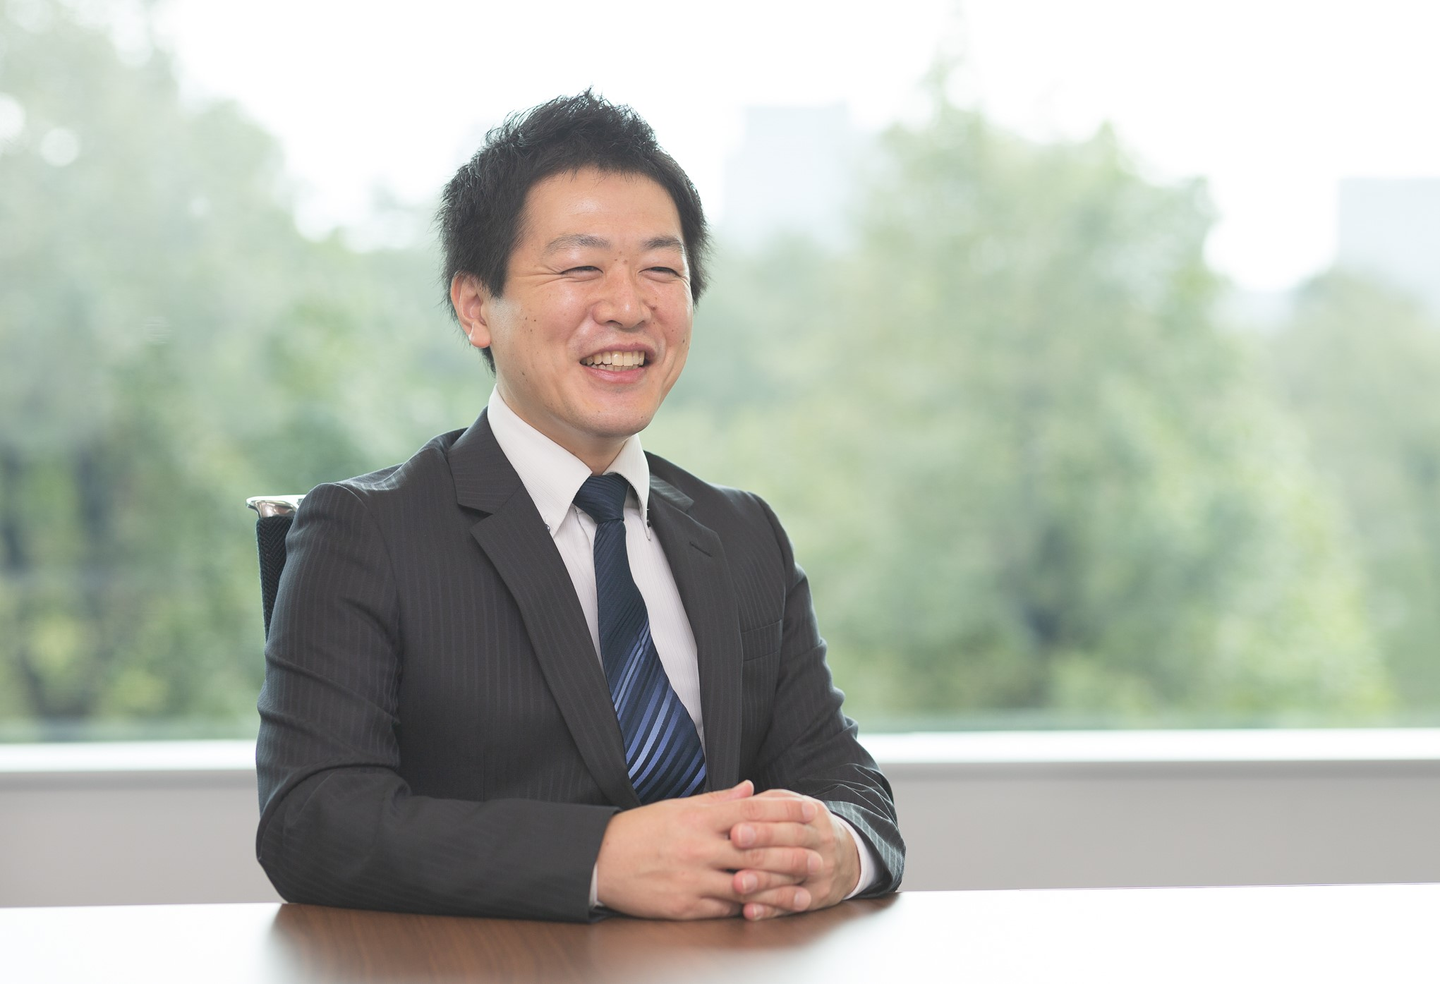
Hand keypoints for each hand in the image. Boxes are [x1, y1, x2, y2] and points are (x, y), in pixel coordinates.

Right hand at [594, 780, 820, 919]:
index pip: (751, 813)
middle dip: (791, 856)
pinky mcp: (684, 906)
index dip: (784, 814)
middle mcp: (698, 847)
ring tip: (805, 894)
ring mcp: (692, 878)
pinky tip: (769, 910)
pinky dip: (748, 909)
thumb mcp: (679, 807)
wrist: (600, 860)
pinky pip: (723, 908)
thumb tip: (751, 789)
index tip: (810, 814)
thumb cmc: (641, 830)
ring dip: (778, 891)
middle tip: (819, 860)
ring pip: (745, 886)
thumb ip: (718, 800)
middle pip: (755, 852)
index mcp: (698, 818)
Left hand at [729, 789, 859, 920]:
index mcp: (813, 814)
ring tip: (737, 883)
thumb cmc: (808, 829)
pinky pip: (793, 905)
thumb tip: (735, 799)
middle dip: (761, 843)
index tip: (734, 826)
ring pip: (792, 876)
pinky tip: (750, 911)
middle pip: (792, 841)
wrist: (849, 857)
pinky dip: (770, 909)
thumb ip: (767, 804)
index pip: (786, 814)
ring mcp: (823, 871)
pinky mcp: (819, 897)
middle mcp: (822, 841)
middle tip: (733, 845)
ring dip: (763, 881)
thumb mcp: (795, 808)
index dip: (760, 820)